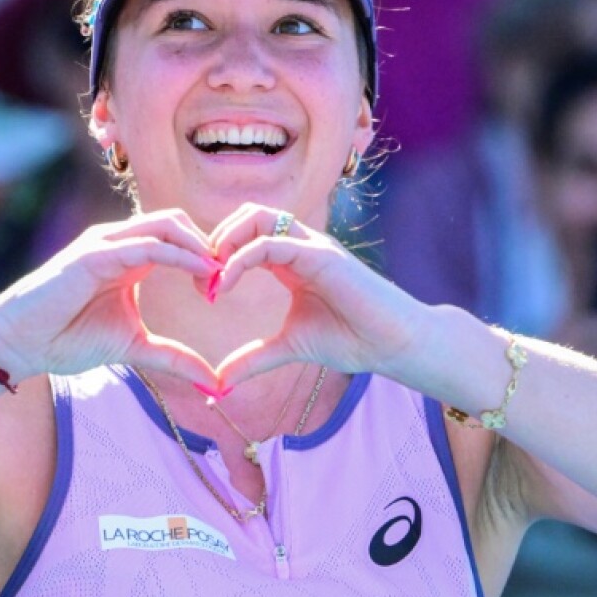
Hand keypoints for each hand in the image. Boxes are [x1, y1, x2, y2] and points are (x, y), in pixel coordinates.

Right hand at [0, 209, 221, 385]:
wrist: (19, 343)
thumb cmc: (67, 339)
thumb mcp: (134, 347)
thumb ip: (173, 357)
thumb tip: (214, 382)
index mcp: (130, 257)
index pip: (179, 238)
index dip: (207, 257)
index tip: (225, 288)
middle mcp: (119, 241)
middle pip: (178, 222)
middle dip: (210, 245)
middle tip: (229, 278)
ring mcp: (106, 243)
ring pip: (166, 225)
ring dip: (200, 246)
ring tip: (221, 275)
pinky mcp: (94, 253)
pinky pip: (147, 245)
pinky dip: (179, 255)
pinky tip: (202, 273)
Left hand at [207, 203, 423, 386]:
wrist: (393, 344)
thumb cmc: (352, 340)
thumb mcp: (290, 347)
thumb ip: (254, 357)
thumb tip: (220, 381)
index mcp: (292, 259)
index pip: (246, 235)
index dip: (219, 255)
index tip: (204, 291)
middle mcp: (300, 244)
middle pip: (247, 215)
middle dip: (216, 240)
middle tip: (203, 280)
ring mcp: (312, 245)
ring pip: (257, 217)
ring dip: (225, 240)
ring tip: (212, 278)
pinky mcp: (321, 255)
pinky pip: (272, 242)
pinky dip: (241, 258)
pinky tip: (226, 284)